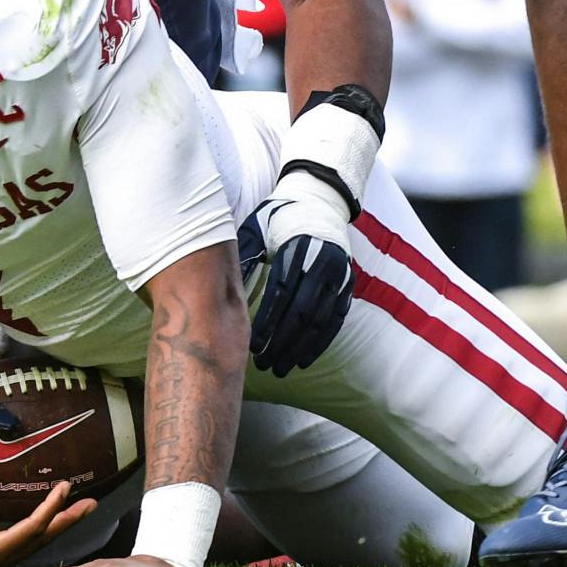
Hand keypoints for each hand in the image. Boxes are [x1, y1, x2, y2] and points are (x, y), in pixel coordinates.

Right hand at [0, 457, 92, 566]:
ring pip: (36, 540)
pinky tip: (39, 520)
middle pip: (44, 537)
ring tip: (74, 509)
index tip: (65, 486)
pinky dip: (38, 528)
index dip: (51, 507)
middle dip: (68, 520)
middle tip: (91, 504)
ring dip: (57, 524)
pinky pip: (23, 541)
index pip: (33, 527)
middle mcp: (2, 557)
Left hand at [241, 192, 353, 376]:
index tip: (253, 345)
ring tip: (280, 368)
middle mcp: (322, 263)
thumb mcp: (257, 228)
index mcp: (297, 248)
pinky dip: (320, 342)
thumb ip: (243, 255)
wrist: (320, 199)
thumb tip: (219, 285)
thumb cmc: (277, 215)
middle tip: (264, 365)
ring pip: (320, 321)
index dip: (269, 321)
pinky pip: (335, 320)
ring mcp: (339, 275)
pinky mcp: (347, 285)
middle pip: (302, 312)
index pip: (282, 292)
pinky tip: (304, 359)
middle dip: (283, 342)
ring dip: (300, 348)